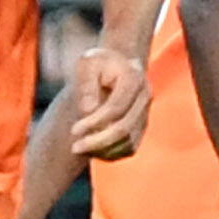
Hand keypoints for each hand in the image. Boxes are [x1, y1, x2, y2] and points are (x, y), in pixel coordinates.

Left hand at [68, 36, 152, 161]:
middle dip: (98, 141)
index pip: (116, 108)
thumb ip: (86, 84)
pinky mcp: (141, 128)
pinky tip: (90, 149)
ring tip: (79, 148)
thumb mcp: (86, 64)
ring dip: (103, 150)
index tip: (73, 130)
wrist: (114, 67)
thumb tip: (88, 110)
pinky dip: (110, 153)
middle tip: (74, 147)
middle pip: (124, 128)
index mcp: (134, 78)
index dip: (95, 122)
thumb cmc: (97, 64)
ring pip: (128, 142)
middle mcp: (145, 97)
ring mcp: (145, 114)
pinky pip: (128, 148)